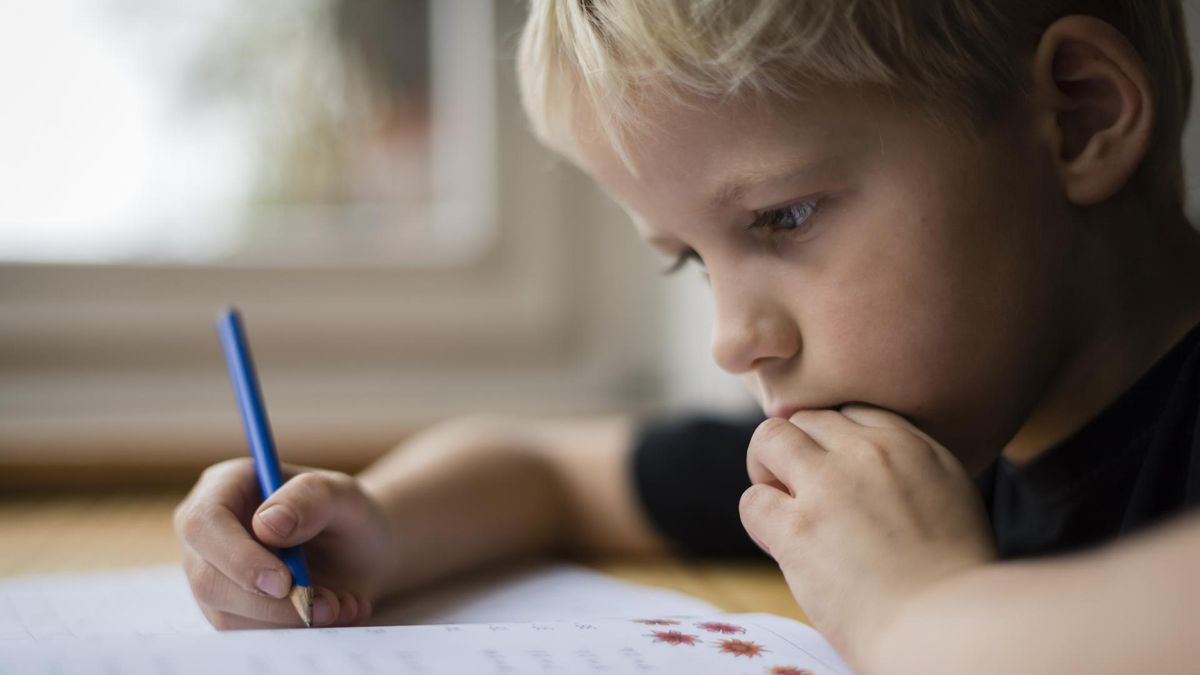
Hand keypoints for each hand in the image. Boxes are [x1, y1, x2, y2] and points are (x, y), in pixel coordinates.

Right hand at [174, 458, 395, 629]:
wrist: (360, 553)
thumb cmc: (347, 515)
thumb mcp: (345, 495)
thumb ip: (312, 498)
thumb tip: (267, 524)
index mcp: (225, 487)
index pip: (204, 523)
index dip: (237, 557)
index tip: (284, 582)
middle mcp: (208, 532)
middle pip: (208, 579)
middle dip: (271, 603)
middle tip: (328, 606)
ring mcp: (212, 573)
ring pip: (226, 615)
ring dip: (290, 620)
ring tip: (342, 605)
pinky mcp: (227, 609)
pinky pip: (246, 633)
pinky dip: (293, 631)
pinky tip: (334, 612)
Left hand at [739, 405, 994, 664]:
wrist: (947, 628)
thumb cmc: (954, 582)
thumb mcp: (953, 501)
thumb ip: (910, 473)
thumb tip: (870, 473)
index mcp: (913, 446)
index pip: (851, 412)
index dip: (832, 442)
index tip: (834, 474)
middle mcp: (869, 452)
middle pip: (807, 419)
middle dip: (797, 452)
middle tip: (803, 494)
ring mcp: (830, 485)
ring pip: (769, 439)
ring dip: (766, 470)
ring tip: (784, 507)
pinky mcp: (798, 527)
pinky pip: (752, 500)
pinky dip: (760, 520)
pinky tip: (780, 544)